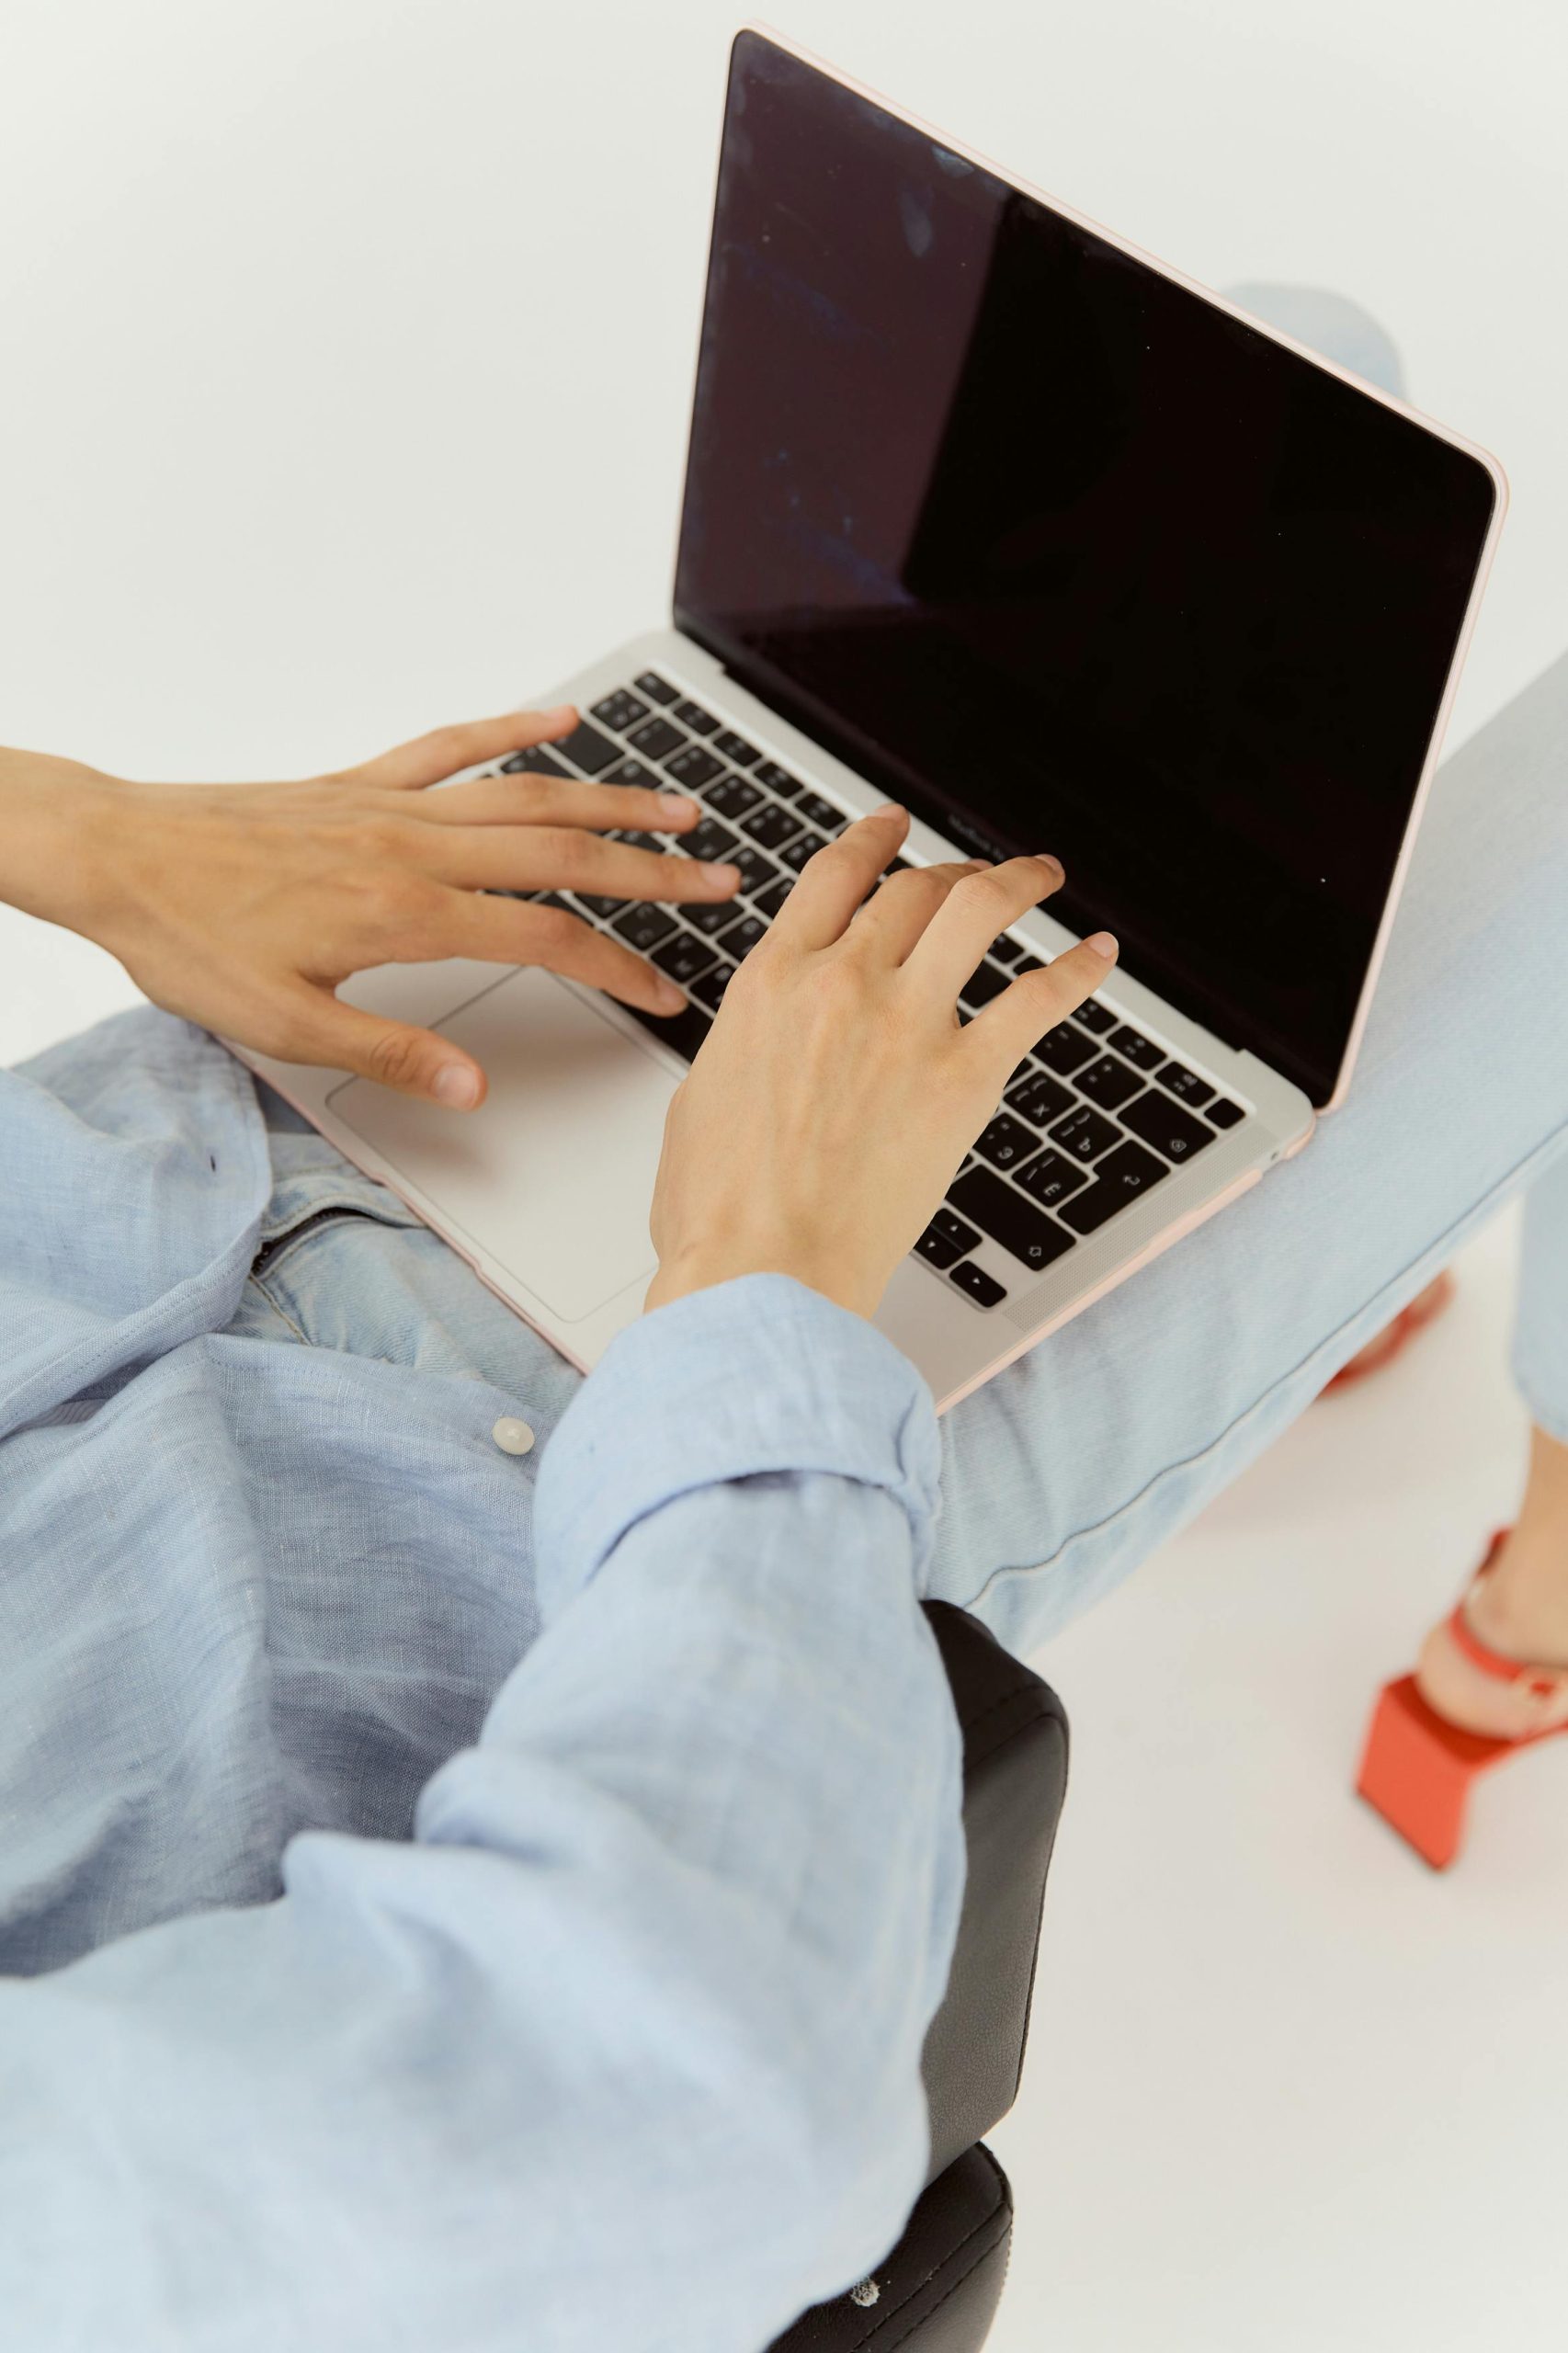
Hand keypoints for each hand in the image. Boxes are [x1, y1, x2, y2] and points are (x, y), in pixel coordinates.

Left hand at [0, 710, 742, 1107]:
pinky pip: (452, 746)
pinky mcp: (361, 783)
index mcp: (407, 912)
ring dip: (610, 801)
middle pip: (563, 855)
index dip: (621, 967)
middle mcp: (414, 847)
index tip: (667, 992)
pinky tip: (559, 721)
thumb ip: (392, 1053)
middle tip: (721, 880)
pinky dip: (512, 729)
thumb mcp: (286, 1026)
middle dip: (652, 871)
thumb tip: (474, 1087)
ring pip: (526, 796)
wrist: (117, 857)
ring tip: (678, 808)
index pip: (548, 939)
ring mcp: (391, 806)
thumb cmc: (189, 938)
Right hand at [646, 805, 1117, 1319]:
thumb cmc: (720, 1208)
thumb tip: (768, 1041)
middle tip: (973, 875)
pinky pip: (1039, 999)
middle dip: (951, 870)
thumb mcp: (704, 1094)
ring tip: (1043, 875)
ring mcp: (907, 1024)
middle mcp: (841, 983)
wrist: (759, 1269)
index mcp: (771, 981)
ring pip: (978, 911)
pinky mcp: (964, 1078)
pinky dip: (1078, 970)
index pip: (833, 874)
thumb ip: (748, 1043)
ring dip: (1019, 882)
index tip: (894, 826)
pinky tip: (1099, 956)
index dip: (874, 837)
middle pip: (913, 887)